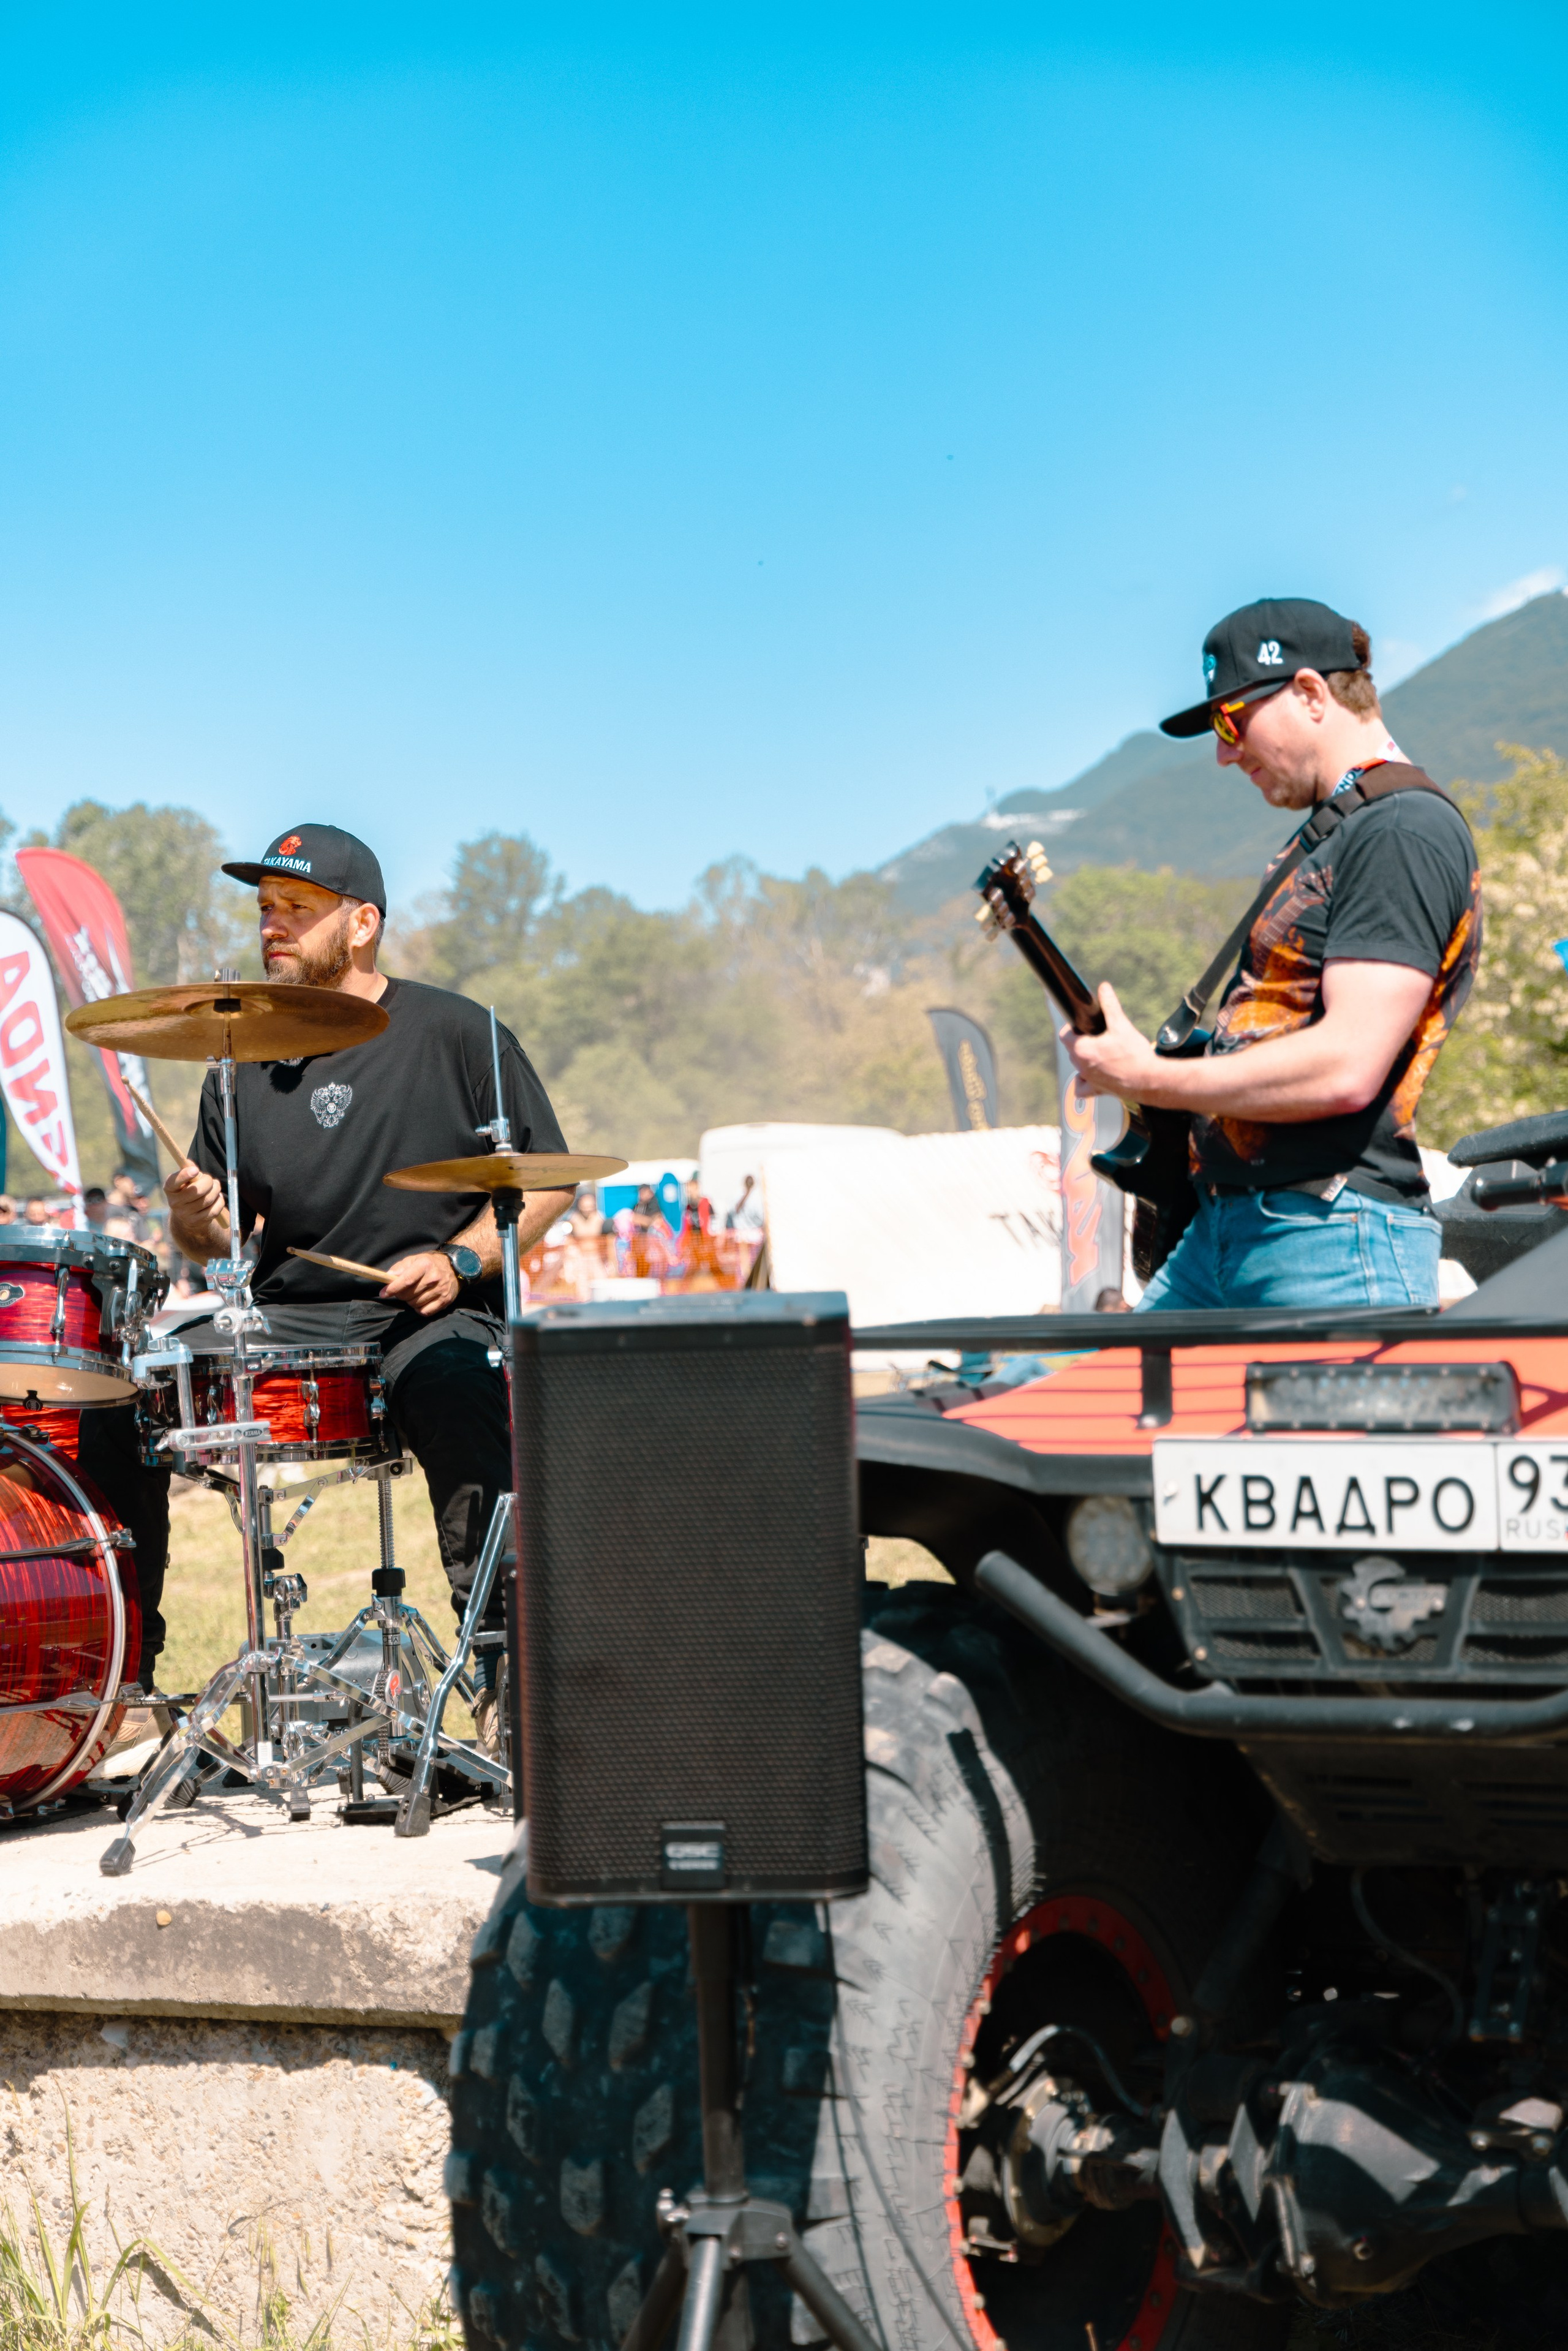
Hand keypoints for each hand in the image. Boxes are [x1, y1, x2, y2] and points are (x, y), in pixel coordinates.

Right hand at [163, 1162, 224, 1220]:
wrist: (188, 1214)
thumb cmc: (189, 1190)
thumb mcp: (185, 1180)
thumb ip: (188, 1170)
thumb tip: (189, 1163)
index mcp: (169, 1189)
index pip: (173, 1181)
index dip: (184, 1175)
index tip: (196, 1170)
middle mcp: (174, 1203)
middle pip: (197, 1190)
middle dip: (208, 1182)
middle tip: (211, 1180)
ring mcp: (184, 1214)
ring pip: (208, 1199)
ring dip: (216, 1190)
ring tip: (215, 1187)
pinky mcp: (196, 1222)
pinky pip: (214, 1209)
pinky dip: (219, 1201)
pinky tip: (216, 1198)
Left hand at [379, 1251, 459, 1316]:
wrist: (454, 1268)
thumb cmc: (429, 1264)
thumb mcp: (414, 1259)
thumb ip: (399, 1267)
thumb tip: (387, 1277)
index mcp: (425, 1265)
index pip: (406, 1280)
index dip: (393, 1288)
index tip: (383, 1293)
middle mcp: (434, 1278)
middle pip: (409, 1294)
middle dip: (400, 1295)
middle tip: (401, 1291)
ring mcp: (441, 1290)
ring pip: (415, 1304)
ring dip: (410, 1301)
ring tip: (413, 1294)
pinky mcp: (445, 1301)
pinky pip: (425, 1312)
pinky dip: (419, 1309)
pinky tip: (421, 1301)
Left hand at [1060, 982, 1161, 1102]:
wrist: (1149, 1079)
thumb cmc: (1135, 1055)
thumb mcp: (1121, 1025)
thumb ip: (1110, 1005)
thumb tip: (1104, 988)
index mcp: (1082, 1049)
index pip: (1065, 1035)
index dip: (1073, 1027)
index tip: (1086, 1024)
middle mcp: (1081, 1066)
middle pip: (1072, 1049)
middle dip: (1082, 1040)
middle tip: (1100, 1035)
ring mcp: (1088, 1079)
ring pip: (1077, 1066)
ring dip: (1085, 1058)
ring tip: (1103, 1052)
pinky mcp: (1097, 1090)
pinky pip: (1082, 1088)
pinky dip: (1083, 1082)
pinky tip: (1093, 1074)